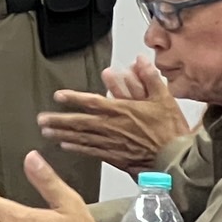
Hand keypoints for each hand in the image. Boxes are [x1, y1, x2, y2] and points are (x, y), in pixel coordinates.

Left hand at [38, 59, 187, 174]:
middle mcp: (113, 128)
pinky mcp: (116, 159)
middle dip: (59, 120)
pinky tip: (66, 146)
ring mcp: (113, 144)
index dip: (73, 98)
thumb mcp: (165, 99)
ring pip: (82, 138)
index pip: (92, 102)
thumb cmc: (172, 132)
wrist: (179, 161)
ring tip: (47, 132)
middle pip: (80, 123)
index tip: (58, 96)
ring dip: (63, 135)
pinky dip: (77, 149)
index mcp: (122, 112)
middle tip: (42, 120)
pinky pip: (92, 152)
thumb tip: (141, 60)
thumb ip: (150, 78)